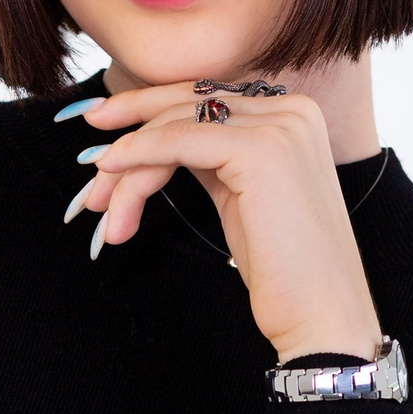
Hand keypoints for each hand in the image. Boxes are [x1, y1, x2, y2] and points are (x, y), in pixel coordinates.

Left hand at [65, 78, 381, 362]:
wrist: (322, 315)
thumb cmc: (283, 269)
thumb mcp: (240, 196)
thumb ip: (212, 158)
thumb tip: (151, 142)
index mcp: (292, 115)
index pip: (206, 98)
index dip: (149, 109)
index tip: (105, 127)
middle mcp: (292, 110)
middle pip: (189, 103)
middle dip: (130, 131)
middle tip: (90, 162)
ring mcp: (280, 126)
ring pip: (177, 124)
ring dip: (128, 163)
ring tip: (101, 207)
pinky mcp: (261, 150)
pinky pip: (179, 140)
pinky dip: (138, 153)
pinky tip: (111, 171)